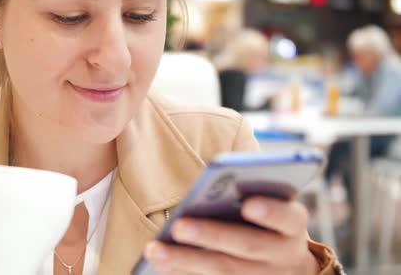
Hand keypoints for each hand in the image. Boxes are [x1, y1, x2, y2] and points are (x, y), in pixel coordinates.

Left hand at [144, 197, 320, 274]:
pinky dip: (182, 274)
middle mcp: (281, 255)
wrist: (289, 268)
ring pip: (224, 271)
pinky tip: (160, 265)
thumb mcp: (275, 207)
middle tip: (179, 226)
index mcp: (292, 226)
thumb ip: (252, 193)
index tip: (249, 204)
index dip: (271, 212)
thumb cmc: (270, 224)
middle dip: (211, 235)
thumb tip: (211, 182)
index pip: (288, 217)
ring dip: (185, 260)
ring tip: (154, 249)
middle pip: (247, 245)